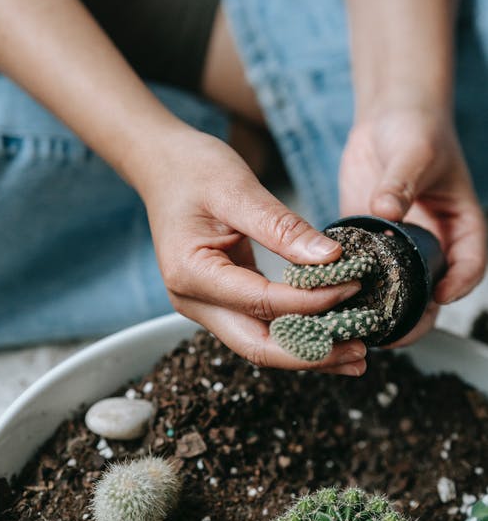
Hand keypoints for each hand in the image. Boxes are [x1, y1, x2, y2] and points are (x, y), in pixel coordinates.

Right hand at [140, 128, 366, 372]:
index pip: (261, 303)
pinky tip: (328, 332)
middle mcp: (193, 301)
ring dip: (307, 352)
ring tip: (353, 353)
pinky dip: (295, 333)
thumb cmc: (193, 170)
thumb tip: (330, 259)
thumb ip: (282, 228)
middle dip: (310, 354)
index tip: (351, 288)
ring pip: (260, 344)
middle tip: (358, 352)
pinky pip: (260, 326)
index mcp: (191, 273)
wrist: (162, 166)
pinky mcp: (220, 301)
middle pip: (257, 346)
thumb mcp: (238, 188)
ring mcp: (205, 306)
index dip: (310, 302)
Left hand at [339, 106, 486, 343]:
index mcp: (458, 226)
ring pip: (392, 291)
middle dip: (412, 318)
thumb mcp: (414, 151)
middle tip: (389, 333)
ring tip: (354, 329)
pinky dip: (347, 289)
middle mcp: (430, 244)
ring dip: (375, 312)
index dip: (459, 284)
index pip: (468, 264)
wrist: (388, 118)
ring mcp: (397, 247)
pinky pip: (360, 272)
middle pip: (428, 293)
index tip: (441, 297)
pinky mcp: (367, 243)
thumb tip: (386, 209)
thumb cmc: (416, 129)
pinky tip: (326, 302)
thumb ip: (401, 181)